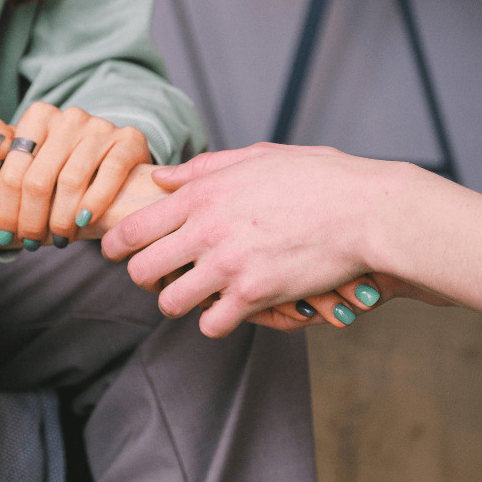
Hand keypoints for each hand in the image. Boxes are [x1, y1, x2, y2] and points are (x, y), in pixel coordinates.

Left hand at [0, 102, 150, 248]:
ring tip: (59, 239)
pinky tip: (84, 222)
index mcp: (39, 116)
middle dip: (32, 220)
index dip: (6, 209)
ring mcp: (100, 127)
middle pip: (39, 180)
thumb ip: (1, 141)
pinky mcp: (129, 140)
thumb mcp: (29, 148)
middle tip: (32, 243)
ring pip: (71, 182)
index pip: (14, 170)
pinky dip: (95, 202)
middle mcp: (69, 117)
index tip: (5, 236)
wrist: (113, 153)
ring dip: (61, 220)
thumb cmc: (61, 159)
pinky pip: (110, 174)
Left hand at [102, 143, 437, 336]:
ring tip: (194, 295)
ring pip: (170, 302)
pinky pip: (211, 324)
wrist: (367, 211)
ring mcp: (228, 264)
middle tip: (158, 278)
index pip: (133, 227)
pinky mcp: (254, 295)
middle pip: (141, 270)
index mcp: (202, 194)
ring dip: (178, 302)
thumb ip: (204, 168)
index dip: (114, 245)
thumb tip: (162, 176)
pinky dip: (215, 321)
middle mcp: (206, 229)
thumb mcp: (258, 157)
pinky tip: (228, 309)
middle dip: (144, 278)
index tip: (114, 252)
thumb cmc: (318, 178)